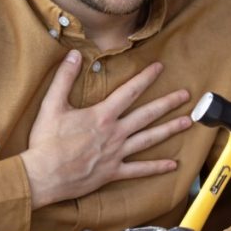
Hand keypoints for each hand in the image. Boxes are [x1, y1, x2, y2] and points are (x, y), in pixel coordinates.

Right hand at [21, 50, 192, 208]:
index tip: (160, 68)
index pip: (130, 91)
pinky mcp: (113, 172)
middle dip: (168, 103)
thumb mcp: (52, 105)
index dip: (146, 78)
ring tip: (187, 122)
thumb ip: (64, 78)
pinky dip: (156, 168)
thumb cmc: (46, 142)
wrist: (43, 175)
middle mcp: (115, 133)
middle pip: (147, 114)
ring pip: (149, 139)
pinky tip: (172, 165)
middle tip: (185, 95)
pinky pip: (139, 170)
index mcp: (102, 115)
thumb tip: (73, 54)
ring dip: (169, 129)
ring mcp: (116, 154)